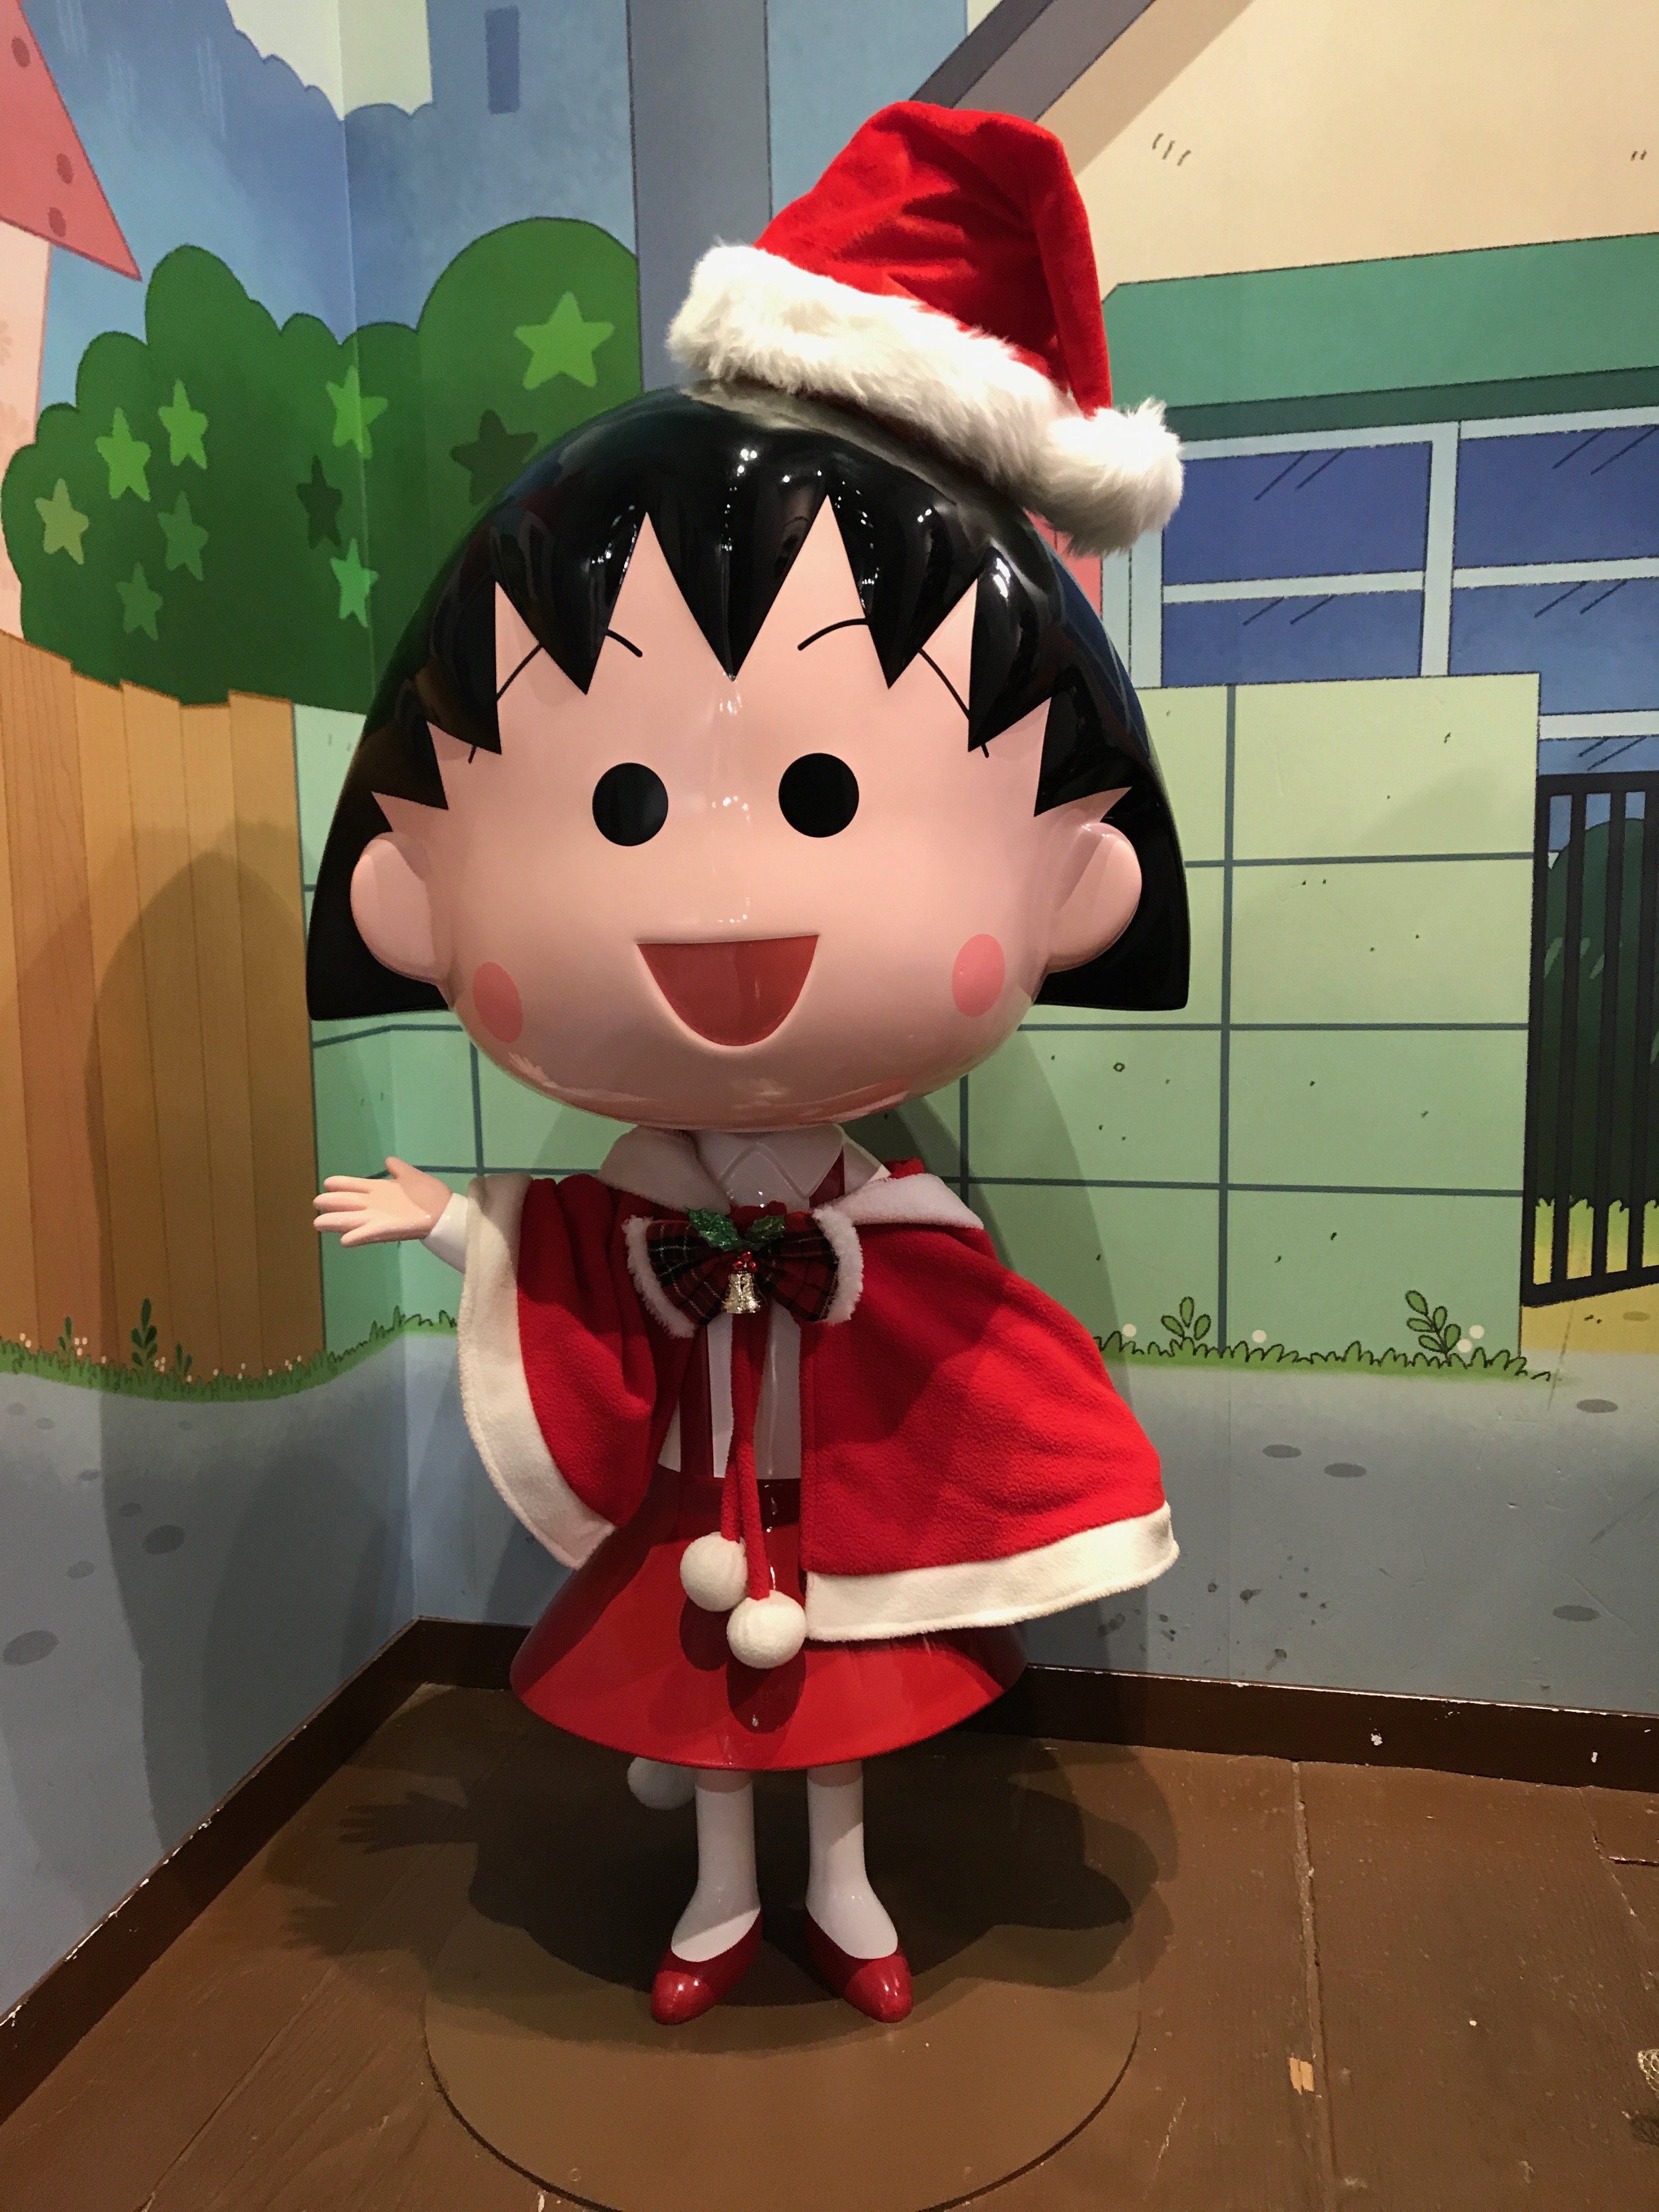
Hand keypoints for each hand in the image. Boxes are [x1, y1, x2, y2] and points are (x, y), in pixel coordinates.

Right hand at [313, 1157, 453, 1247]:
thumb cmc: (429, 1194)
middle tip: (317, 1202)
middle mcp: (374, 1205)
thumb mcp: (411, 1176)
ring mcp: (378, 1219)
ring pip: (352, 1220)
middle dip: (332, 1203)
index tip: (328, 1182)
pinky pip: (368, 1234)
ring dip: (336, 1222)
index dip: (342, 1184)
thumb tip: (389, 1160)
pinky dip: (357, 1237)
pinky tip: (344, 1241)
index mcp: (379, 1191)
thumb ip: (399, 1169)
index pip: (355, 1186)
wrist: (445, 1211)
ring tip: (319, 1223)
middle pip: (348, 1203)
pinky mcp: (386, 1230)